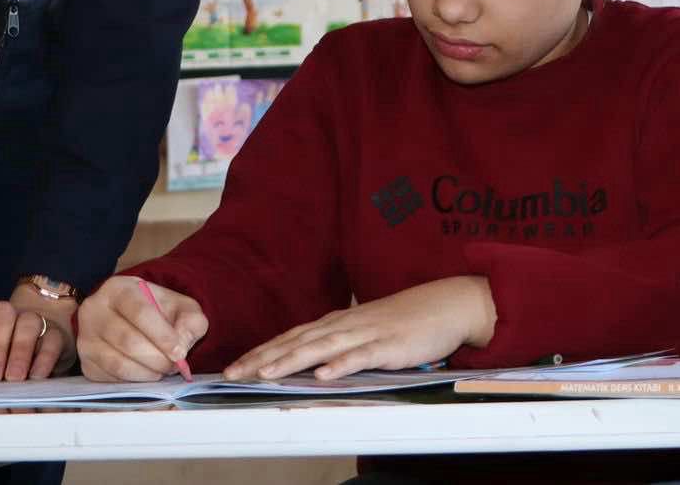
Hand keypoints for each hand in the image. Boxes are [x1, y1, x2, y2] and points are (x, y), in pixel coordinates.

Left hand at [0, 285, 76, 383]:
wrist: (40, 346)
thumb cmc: (1, 362)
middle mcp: (8, 318)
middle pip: (0, 317)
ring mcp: (34, 322)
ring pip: (27, 323)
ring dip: (19, 351)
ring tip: (14, 378)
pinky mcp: (56, 334)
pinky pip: (52, 339)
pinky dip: (44, 357)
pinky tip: (36, 376)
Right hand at [77, 278, 209, 382]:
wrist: (132, 318)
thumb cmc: (159, 311)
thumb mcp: (181, 307)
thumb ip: (190, 321)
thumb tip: (181, 347)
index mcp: (119, 289)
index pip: (139, 312)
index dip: (162, 335)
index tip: (180, 353)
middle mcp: (95, 311)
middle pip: (127, 340)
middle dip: (156, 359)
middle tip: (174, 366)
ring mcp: (86, 338)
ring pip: (117, 363)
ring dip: (146, 373)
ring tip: (162, 370)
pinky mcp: (85, 362)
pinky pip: (110, 379)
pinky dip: (133, 381)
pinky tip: (146, 373)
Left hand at [224, 277, 495, 381]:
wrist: (447, 303)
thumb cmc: (405, 320)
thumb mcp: (365, 330)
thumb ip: (339, 343)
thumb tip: (310, 362)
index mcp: (337, 323)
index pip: (291, 337)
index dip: (261, 352)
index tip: (234, 366)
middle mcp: (345, 325)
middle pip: (297, 342)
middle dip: (263, 358)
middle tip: (232, 374)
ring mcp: (366, 333)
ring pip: (322, 348)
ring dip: (292, 360)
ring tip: (266, 374)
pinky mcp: (389, 345)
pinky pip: (362, 356)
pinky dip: (342, 365)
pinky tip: (324, 376)